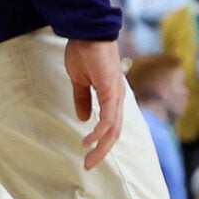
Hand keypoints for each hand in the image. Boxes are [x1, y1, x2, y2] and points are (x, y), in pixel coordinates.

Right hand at [62, 37, 125, 169]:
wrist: (86, 33)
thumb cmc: (84, 52)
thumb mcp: (80, 81)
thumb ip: (83, 99)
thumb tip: (83, 119)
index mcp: (111, 95)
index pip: (111, 125)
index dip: (102, 141)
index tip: (88, 154)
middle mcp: (117, 97)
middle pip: (115, 131)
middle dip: (102, 151)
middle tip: (88, 165)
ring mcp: (116, 94)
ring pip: (113, 128)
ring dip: (101, 146)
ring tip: (88, 159)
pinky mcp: (110, 90)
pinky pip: (108, 116)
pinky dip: (99, 131)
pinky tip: (89, 140)